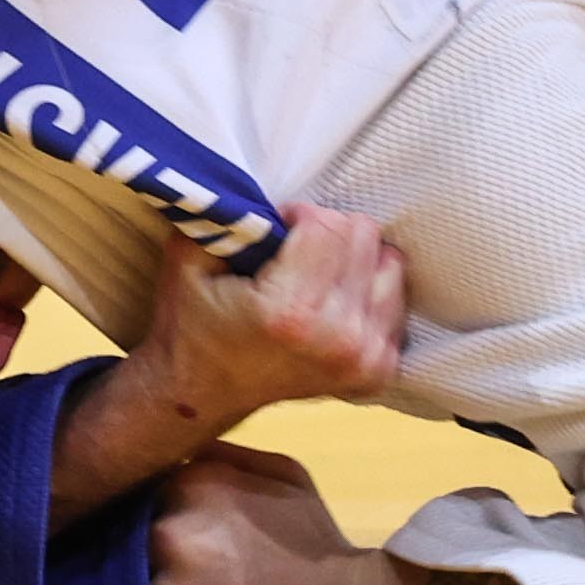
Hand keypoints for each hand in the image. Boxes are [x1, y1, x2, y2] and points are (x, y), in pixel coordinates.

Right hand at [107, 209, 407, 456]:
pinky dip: (368, 291)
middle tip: (294, 250)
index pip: (328, 224)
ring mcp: (365, 359)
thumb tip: (264, 192)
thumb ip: (226, 217)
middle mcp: (339, 338)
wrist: (201, 392)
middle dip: (327, 231)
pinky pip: (396, 301)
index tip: (275, 229)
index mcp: (290, 311)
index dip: (297, 214)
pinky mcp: (379, 370)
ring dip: (354, 259)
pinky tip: (333, 301)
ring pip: (390, 265)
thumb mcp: (188, 258)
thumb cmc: (191, 322)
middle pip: (364, 237)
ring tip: (316, 275)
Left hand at [148, 448, 508, 584]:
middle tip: (198, 556)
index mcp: (193, 485)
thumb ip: (218, 453)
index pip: (143, 483)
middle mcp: (172, 535)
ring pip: (139, 580)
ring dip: (162, 582)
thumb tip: (166, 437)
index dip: (163, 502)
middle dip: (158, 540)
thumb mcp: (279, 474)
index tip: (186, 517)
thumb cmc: (314, 540)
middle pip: (135, 531)